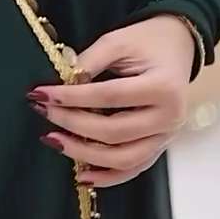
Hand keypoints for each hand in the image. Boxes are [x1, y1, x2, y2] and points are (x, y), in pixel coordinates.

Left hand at [28, 16, 195, 187]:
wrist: (176, 48)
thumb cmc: (147, 43)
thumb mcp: (117, 42)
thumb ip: (89, 61)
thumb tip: (60, 83)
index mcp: (163, 87)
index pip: (110, 96)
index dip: (73, 98)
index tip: (43, 94)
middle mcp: (169, 117)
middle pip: (115, 132)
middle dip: (73, 124)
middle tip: (44, 112)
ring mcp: (166, 136)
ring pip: (123, 158)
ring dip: (84, 154)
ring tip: (54, 140)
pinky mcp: (159, 147)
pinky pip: (132, 169)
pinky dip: (107, 177)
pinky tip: (81, 175)